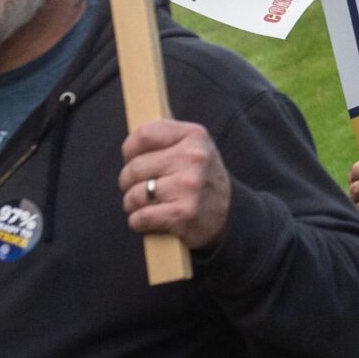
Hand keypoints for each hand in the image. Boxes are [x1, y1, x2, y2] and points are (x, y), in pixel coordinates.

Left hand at [119, 118, 234, 250]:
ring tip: (145, 204)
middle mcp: (194, 158)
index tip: (132, 159)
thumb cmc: (201, 177)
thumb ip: (165, 136)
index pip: (143, 135)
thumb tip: (131, 138)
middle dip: (127, 182)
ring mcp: (189, 186)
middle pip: (134, 168)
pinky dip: (139, 222)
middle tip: (138, 188)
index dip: (130, 150)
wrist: (231, 213)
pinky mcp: (184, 213)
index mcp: (194, 136)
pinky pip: (141, 217)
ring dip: (132, 204)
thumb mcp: (193, 147)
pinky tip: (151, 219)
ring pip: (134, 195)